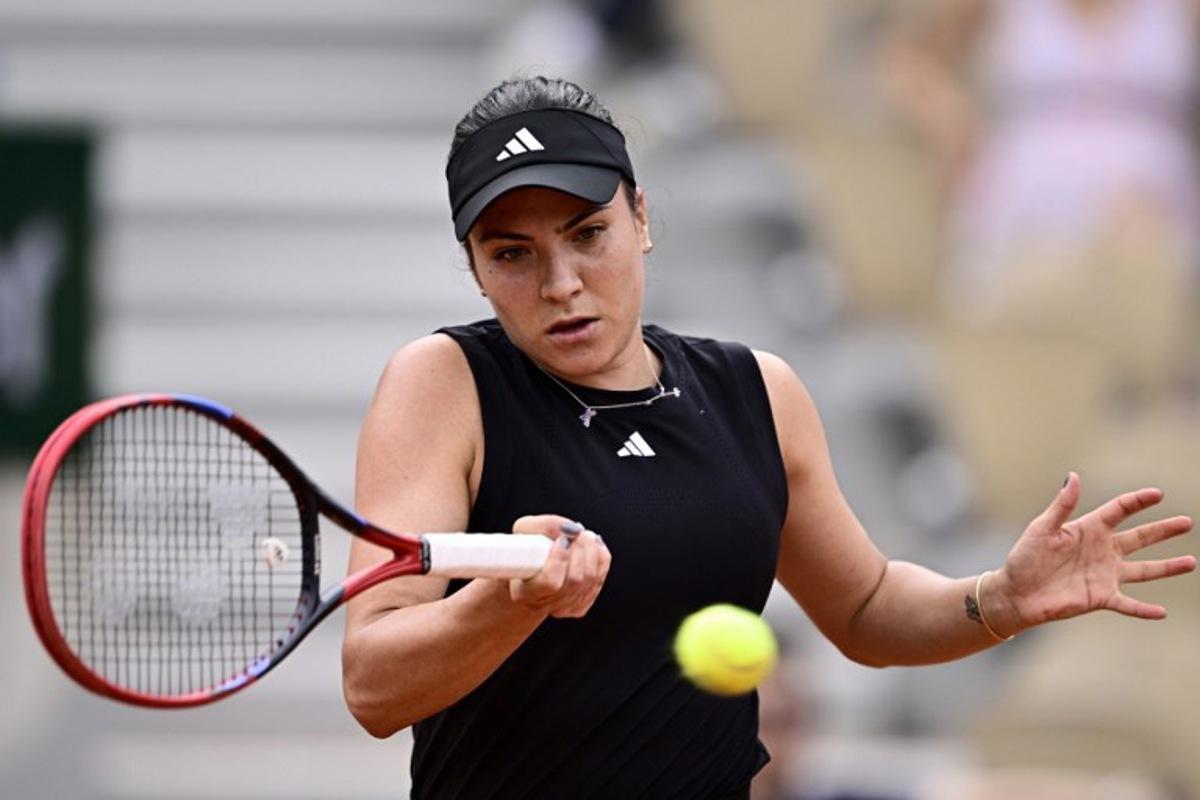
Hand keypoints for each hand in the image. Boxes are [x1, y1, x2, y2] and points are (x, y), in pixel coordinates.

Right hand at [507, 514, 611, 618]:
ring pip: (589, 581)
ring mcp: (562, 608)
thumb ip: (543, 526)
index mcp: (523, 593)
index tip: (561, 540)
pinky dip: (601, 561)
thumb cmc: (520, 553)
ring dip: (593, 553)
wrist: (523, 579)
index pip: (550, 582)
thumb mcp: (522, 531)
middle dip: (582, 550)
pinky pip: (598, 582)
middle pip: (575, 580)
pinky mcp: (578, 607)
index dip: (560, 559)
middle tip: (578, 531)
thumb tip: (569, 528)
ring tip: (586, 535)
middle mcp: (543, 605)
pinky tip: (594, 547)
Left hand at [992, 473, 1195, 634]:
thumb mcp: (1041, 528)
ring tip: (1191, 562)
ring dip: (1167, 567)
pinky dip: (1144, 609)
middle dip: (1163, 530)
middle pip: (1140, 538)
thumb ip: (1061, 506)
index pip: (1119, 511)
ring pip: (1143, 570)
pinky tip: (1162, 612)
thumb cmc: (1024, 558)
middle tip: (1187, 522)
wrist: (1015, 593)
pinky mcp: (1100, 597)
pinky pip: (1128, 604)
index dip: (1137, 501)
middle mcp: (1101, 551)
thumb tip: (1073, 476)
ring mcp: (1104, 575)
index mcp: (1088, 529)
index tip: (1157, 494)